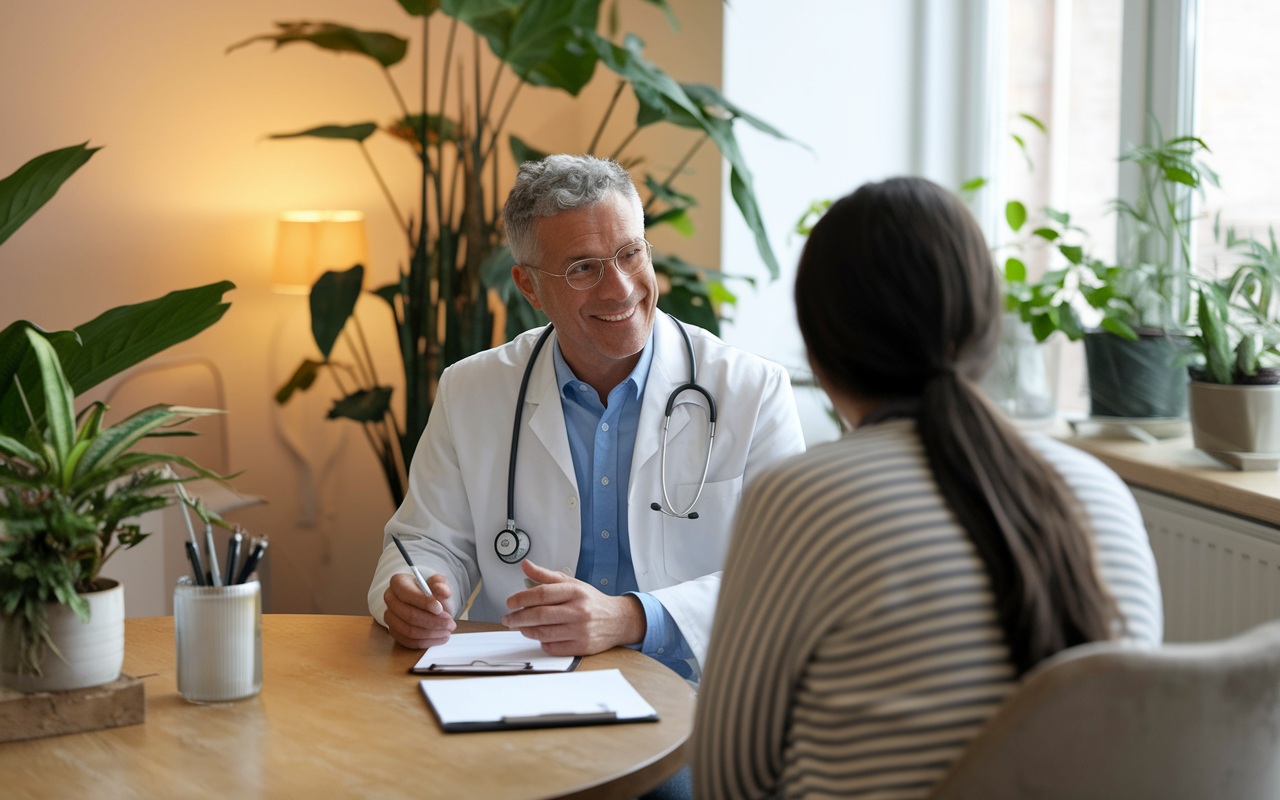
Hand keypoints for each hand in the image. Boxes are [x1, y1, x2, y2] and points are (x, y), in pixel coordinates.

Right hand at [383, 572, 456, 648]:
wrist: (427, 602)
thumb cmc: (431, 591)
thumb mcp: (439, 583)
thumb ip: (441, 584)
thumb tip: (442, 589)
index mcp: (398, 582)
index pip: (406, 593)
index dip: (423, 602)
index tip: (439, 608)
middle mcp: (390, 599)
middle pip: (408, 615)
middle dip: (432, 621)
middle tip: (449, 623)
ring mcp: (390, 617)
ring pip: (409, 631)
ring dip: (431, 633)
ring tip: (447, 630)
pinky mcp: (395, 632)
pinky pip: (409, 642)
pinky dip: (427, 642)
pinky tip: (441, 637)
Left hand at [501, 560, 645, 655]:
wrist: (618, 620)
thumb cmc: (592, 601)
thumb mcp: (572, 584)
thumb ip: (546, 576)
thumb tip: (525, 565)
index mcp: (575, 591)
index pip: (542, 593)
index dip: (521, 597)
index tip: (510, 602)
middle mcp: (579, 610)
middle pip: (539, 615)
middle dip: (517, 618)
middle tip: (507, 619)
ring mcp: (580, 630)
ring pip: (543, 633)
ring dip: (526, 630)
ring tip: (521, 627)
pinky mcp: (581, 647)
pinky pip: (552, 647)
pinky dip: (541, 642)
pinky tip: (540, 636)